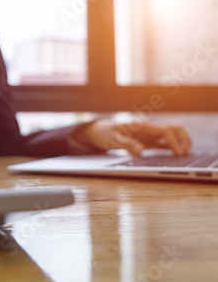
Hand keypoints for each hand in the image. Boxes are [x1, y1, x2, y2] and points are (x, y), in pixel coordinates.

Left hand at [70, 120, 191, 156]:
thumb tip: (141, 151)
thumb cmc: (103, 133)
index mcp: (141, 126)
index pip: (165, 130)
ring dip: (180, 142)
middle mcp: (148, 129)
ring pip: (171, 135)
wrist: (96, 131)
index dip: (174, 141)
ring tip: (183, 155)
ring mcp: (148, 135)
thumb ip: (126, 144)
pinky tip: (176, 155)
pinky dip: (172, 147)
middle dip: (183, 139)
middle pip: (173, 129)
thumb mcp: (111, 139)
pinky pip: (163, 143)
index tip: (178, 153)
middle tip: (184, 153)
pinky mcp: (146, 141)